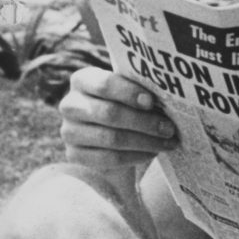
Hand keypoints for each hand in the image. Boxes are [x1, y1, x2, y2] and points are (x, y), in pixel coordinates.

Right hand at [59, 68, 176, 169]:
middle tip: (169, 128)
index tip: (152, 101)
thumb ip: (140, 92)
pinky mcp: (74, 155)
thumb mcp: (128, 95)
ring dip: (145, 141)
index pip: (104, 84)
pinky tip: (152, 153)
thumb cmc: (124, 108)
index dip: (129, 92)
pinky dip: (136, 156)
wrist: (109, 141)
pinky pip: (109, 158)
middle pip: (110, 113)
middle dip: (144, 121)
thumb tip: (168, 96)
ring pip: (111, 138)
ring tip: (167, 142)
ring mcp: (69, 131)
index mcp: (83, 80)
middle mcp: (71, 104)